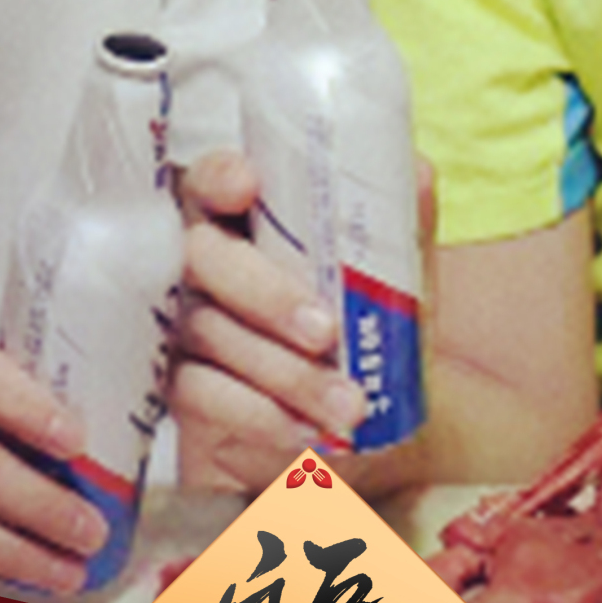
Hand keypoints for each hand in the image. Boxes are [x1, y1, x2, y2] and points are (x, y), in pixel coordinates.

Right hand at [170, 150, 371, 494]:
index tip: (248, 186)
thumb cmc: (358, 325)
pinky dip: (258, 413)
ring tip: (348, 402)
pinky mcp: (181, 386)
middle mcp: (200, 263)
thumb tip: (420, 174)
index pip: (209, 179)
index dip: (219, 176)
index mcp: (240, 219)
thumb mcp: (388, 278)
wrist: (348, 418)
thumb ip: (397, 224)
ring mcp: (183, 323)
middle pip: (204, 256)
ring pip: (209, 332)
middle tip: (325, 330)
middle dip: (266, 293)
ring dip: (284, 371)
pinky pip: (201, 393)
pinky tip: (305, 429)